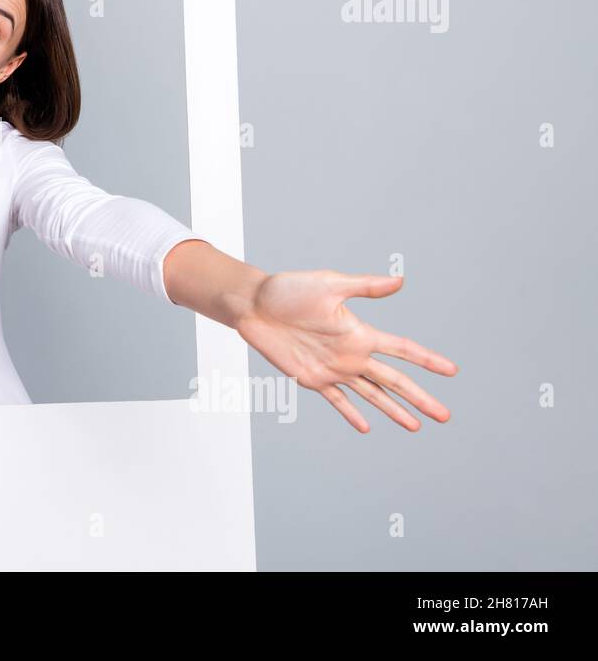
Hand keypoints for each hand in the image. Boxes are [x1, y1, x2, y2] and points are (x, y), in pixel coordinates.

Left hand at [234, 270, 456, 432]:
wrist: (254, 305)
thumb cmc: (289, 290)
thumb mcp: (329, 284)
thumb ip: (365, 286)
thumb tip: (400, 280)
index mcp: (359, 332)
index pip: (402, 350)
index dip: (426, 360)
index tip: (452, 371)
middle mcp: (351, 353)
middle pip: (393, 381)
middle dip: (419, 398)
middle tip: (444, 415)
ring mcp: (333, 369)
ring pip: (371, 395)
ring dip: (394, 411)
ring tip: (416, 426)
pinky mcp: (311, 378)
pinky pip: (336, 400)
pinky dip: (352, 414)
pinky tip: (367, 426)